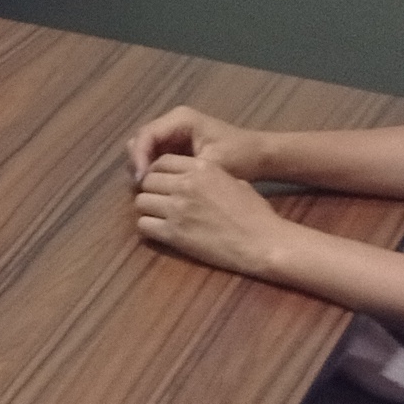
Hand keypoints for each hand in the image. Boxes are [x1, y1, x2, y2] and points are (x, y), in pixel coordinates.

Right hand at [127, 103, 266, 179]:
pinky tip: (156, 187)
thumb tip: (151, 183)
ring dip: (143, 167)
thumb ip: (180, 171)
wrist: (260, 156)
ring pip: (144, 148)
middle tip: (141, 187)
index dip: (139, 158)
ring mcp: (174, 133)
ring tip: (147, 189)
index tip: (141, 181)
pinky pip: (155, 155)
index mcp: (180, 119)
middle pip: (140, 139)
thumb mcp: (211, 164)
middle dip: (137, 162)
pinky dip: (152, 170)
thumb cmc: (240, 157)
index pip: (146, 135)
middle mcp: (173, 121)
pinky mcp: (176, 145)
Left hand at [131, 146, 300, 279]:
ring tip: (158, 216)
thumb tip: (197, 179)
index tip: (163, 183)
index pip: (162, 162)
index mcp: (202, 168)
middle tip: (159, 201)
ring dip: (147, 208)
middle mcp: (185, 184)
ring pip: (141, 201)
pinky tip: (159, 230)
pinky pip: (144, 225)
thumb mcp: (235, 181)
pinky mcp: (173, 234)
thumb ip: (211, 176)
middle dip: (151, 190)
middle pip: (148, 180)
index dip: (159, 172)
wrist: (262, 241)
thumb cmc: (256, 213)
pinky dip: (148, 227)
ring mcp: (177, 209)